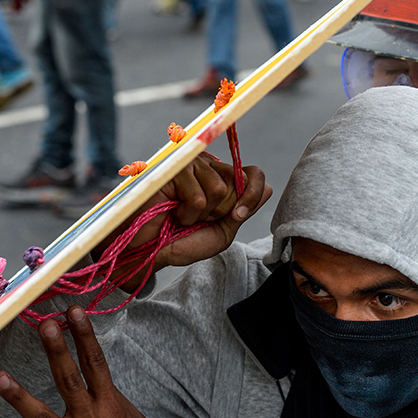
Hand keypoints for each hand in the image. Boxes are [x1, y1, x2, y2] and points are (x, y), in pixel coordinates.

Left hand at [0, 306, 190, 417]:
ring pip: (41, 415)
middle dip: (56, 350)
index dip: (84, 335)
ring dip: (18, 395)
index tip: (73, 311)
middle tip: (43, 324)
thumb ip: (110, 401)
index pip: (97, 364)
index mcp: (112, 407)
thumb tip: (96, 380)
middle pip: (70, 379)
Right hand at [94, 153, 271, 291]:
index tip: (238, 215)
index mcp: (221, 179)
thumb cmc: (182, 241)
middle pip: (237, 182)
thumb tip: (267, 187)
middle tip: (197, 219)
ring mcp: (190, 166)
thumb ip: (243, 210)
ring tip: (183, 216)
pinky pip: (199, 198)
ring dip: (202, 214)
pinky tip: (172, 213)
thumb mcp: (222, 231)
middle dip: (221, 210)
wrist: (150, 251)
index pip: (252, 173)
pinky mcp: (174, 171)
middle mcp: (207, 168)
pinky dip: (188, 214)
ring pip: (219, 189)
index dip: (252, 193)